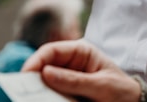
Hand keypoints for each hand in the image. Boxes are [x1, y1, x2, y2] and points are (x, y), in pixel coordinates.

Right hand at [22, 40, 140, 101]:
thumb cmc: (121, 90)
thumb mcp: (100, 85)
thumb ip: (74, 80)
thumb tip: (45, 73)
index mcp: (81, 51)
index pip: (52, 50)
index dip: (36, 61)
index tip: (26, 75)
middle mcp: (72, 62)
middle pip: (45, 66)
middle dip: (35, 78)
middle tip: (25, 92)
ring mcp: (69, 77)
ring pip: (46, 81)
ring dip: (40, 90)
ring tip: (35, 98)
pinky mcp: (68, 91)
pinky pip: (53, 93)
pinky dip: (48, 97)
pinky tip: (46, 101)